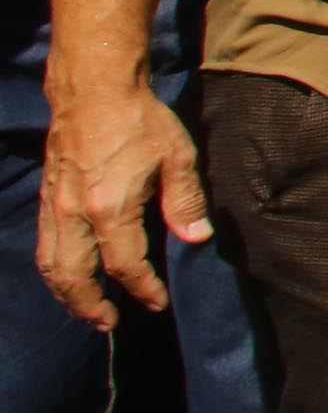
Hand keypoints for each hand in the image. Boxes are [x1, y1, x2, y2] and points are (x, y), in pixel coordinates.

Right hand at [35, 76, 209, 329]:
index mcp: (110, 207)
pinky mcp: (46, 196)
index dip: (142, 289)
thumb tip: (198, 239)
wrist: (93, 89)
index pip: (124, 264)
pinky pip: (44, 244)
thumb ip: (184, 202)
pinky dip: (54, 269)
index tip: (157, 302)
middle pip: (74, 277)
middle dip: (89, 306)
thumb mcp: (176, 157)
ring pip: (51, 265)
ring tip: (87, 310)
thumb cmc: (139, 120)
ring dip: (66, 294)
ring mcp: (54, 206)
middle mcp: (74, 212)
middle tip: (110, 323)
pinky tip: (69, 275)